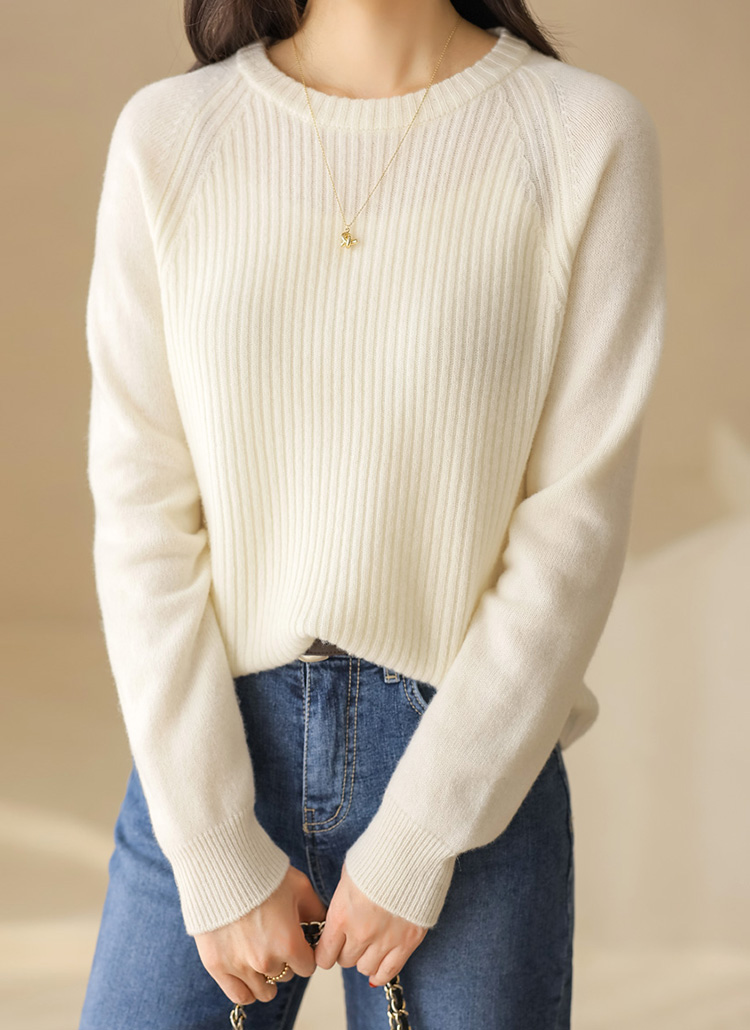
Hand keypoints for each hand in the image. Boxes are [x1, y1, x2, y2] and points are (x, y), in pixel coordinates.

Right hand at [194, 864, 327, 1005]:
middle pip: (285, 976)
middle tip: (274, 939)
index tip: (297, 942)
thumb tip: (322, 926)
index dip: (304, 953)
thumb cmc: (262, 874)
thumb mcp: (300, 887)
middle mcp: (266, 961)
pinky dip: (246, 988)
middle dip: (284, 960)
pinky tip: (248, 974)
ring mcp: (240, 966)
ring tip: (261, 956)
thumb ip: (316, 911)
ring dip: (266, 977)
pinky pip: (239, 995)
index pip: (307, 967)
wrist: (223, 866)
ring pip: (264, 991)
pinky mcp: (217, 966)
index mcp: (289, 944)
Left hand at [313, 861, 427, 985]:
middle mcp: (361, 933)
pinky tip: (380, 964)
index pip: (325, 955)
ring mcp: (386, 940)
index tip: (329, 946)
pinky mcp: (408, 942)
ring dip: (365, 958)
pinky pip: (390, 972)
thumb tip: (340, 915)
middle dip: (347, 950)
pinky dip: (382, 972)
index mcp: (341, 915)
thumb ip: (342, 902)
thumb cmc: (379, 855)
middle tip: (353, 937)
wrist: (412, 849)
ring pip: (366, 969)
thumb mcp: (348, 875)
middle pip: (345, 961)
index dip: (326, 952)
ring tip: (370, 944)